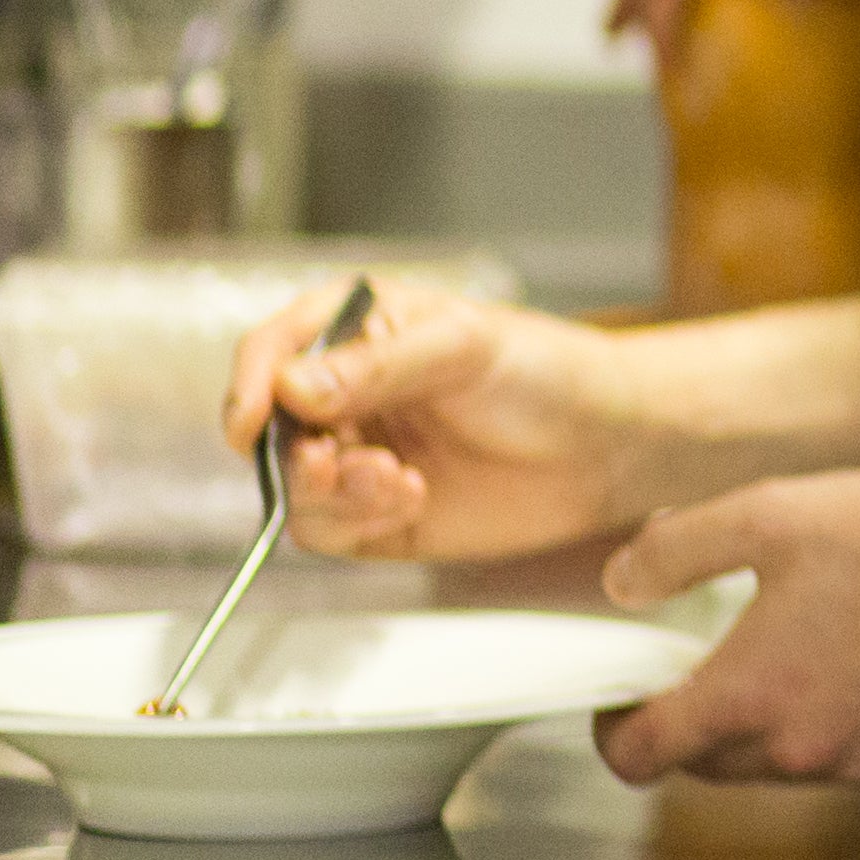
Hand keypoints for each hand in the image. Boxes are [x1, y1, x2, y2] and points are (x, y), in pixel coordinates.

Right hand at [226, 281, 662, 567]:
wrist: (608, 443)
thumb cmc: (548, 372)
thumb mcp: (466, 347)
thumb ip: (379, 365)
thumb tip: (291, 386)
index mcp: (359, 331)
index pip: (272, 352)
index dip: (250, 385)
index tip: (251, 420)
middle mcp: (346, 395)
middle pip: (267, 428)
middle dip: (293, 452)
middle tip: (334, 463)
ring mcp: (359, 456)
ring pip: (291, 485)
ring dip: (329, 491)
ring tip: (396, 480)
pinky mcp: (377, 514)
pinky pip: (327, 528)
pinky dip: (355, 520)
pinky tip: (409, 499)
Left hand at [596, 469, 859, 783]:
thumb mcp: (771, 514)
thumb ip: (677, 550)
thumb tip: (621, 582)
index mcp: (745, 696)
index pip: (638, 756)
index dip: (613, 731)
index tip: (624, 699)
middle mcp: (793, 749)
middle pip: (702, 766)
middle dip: (691, 721)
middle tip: (709, 658)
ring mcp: (854, 762)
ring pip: (773, 766)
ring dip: (763, 724)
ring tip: (796, 648)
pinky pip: (841, 756)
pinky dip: (830, 722)